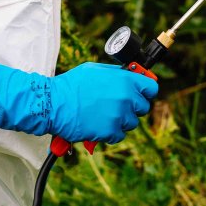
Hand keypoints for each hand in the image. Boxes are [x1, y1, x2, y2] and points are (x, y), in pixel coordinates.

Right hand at [0, 62, 158, 144]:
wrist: (54, 104)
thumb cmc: (72, 85)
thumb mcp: (96, 70)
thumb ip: (116, 73)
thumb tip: (129, 74)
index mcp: (125, 80)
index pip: (151, 88)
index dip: (146, 91)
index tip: (142, 93)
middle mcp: (126, 97)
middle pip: (143, 107)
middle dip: (132, 107)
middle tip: (117, 106)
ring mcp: (119, 116)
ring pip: (131, 123)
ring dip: (121, 120)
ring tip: (103, 115)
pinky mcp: (110, 132)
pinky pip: (119, 135)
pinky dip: (110, 133)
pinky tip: (98, 124)